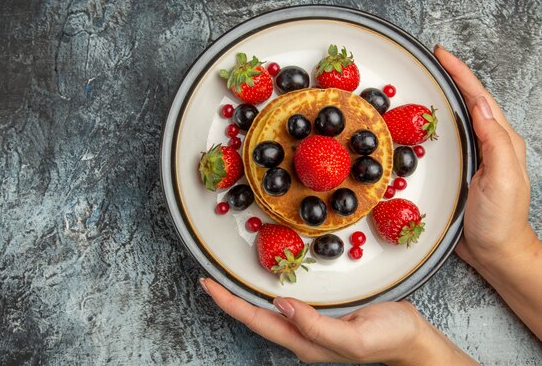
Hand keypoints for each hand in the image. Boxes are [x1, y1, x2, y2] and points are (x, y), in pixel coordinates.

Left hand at [200, 278, 477, 364]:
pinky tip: (265, 284)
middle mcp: (302, 336)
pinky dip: (267, 292)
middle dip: (230, 300)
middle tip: (209, 279)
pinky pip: (286, 304)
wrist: (412, 339)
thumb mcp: (355, 337)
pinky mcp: (320, 314)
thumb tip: (281, 305)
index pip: (258, 321)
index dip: (231, 304)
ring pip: (268, 311)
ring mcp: (310, 326)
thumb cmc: (389, 338)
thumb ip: (316, 326)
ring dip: (245, 296)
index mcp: (306, 343)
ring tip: (226, 280)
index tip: (209, 285)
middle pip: (256, 317)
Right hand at [433, 46, 534, 266]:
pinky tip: (419, 126)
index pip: (479, 98)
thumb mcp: (502, 178)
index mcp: (500, 140)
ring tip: (422, 83)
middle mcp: (487, 144)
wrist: (495, 251)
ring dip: (440, 98)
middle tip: (429, 62)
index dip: (461, 73)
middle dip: (450, 78)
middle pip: (468, 101)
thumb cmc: (500, 219)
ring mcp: (473, 157)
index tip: (442, 55)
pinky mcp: (458, 170)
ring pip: (456, 119)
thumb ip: (494, 141)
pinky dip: (432, 126)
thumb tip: (478, 104)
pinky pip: (444, 140)